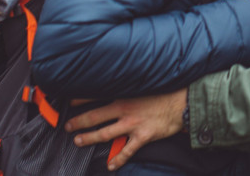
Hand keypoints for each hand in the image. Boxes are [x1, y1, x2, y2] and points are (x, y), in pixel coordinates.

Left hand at [65, 89, 186, 170]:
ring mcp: (133, 124)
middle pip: (95, 117)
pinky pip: (127, 151)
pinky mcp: (143, 136)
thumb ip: (128, 87)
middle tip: (68, 126)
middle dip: (78, 122)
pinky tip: (110, 165)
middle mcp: (125, 109)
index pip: (96, 96)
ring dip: (89, 138)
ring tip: (78, 141)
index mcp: (124, 95)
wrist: (181, 102)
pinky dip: (117, 159)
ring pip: (105, 134)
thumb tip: (115, 85)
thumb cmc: (163, 92)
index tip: (69, 102)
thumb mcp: (143, 84)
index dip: (80, 99)